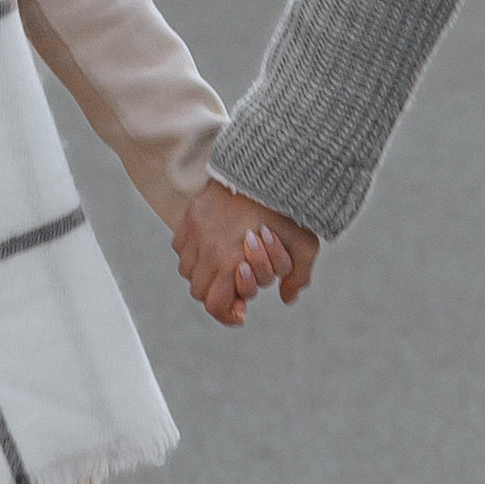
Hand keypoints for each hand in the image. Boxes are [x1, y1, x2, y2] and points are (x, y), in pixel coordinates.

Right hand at [175, 182, 318, 329]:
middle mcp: (207, 249)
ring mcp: (195, 231)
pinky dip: (192, 253)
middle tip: (235, 288)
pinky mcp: (190, 215)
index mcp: (231, 260)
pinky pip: (180, 246)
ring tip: (224, 266)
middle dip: (218, 295)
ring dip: (204, 275)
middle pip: (199, 292)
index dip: (227, 315)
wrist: (267, 168)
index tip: (241, 312)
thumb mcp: (304, 245)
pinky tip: (212, 247)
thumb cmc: (287, 207)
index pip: (214, 305)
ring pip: (187, 271)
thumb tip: (287, 297)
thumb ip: (298, 277)